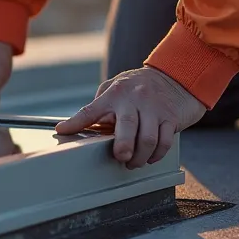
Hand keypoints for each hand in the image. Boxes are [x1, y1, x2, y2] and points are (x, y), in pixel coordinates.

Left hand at [55, 67, 205, 167]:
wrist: (176, 76)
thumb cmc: (140, 86)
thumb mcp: (117, 87)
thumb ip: (101, 104)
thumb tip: (80, 124)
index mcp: (115, 93)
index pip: (91, 110)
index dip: (75, 122)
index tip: (62, 131)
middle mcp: (135, 99)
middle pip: (127, 126)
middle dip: (123, 145)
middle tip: (120, 157)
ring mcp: (154, 109)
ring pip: (148, 139)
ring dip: (140, 157)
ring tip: (133, 162)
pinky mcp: (171, 118)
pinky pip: (165, 142)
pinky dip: (156, 155)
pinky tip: (150, 157)